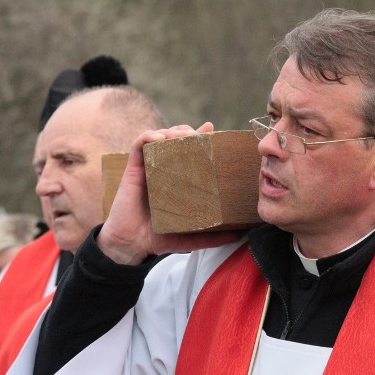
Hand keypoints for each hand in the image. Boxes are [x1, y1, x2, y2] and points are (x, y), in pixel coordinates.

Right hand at [97, 123, 242, 263]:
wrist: (132, 244)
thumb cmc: (160, 237)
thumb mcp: (193, 236)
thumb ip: (216, 236)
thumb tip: (242, 235)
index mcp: (177, 179)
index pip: (189, 152)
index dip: (200, 138)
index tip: (211, 130)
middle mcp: (162, 169)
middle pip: (175, 138)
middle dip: (187, 131)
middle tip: (198, 136)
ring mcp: (147, 167)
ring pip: (159, 136)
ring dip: (172, 131)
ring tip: (183, 135)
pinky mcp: (133, 169)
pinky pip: (138, 145)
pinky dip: (148, 136)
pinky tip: (160, 138)